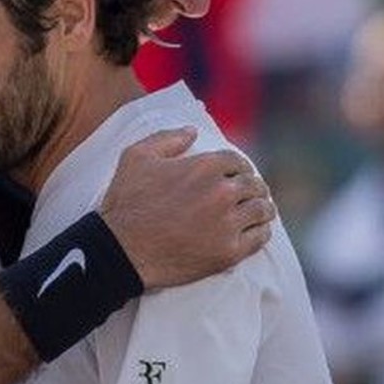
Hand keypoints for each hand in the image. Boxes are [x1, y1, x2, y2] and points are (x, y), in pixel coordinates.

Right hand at [98, 127, 274, 289]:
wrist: (121, 251)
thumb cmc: (126, 203)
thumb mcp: (136, 157)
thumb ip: (166, 138)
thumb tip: (192, 131)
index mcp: (205, 166)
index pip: (238, 161)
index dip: (239, 167)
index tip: (239, 175)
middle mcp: (221, 192)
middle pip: (253, 185)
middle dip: (253, 187)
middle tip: (252, 194)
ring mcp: (227, 223)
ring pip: (261, 210)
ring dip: (262, 208)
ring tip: (260, 211)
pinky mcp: (228, 252)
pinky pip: (259, 238)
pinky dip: (261, 232)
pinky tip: (257, 231)